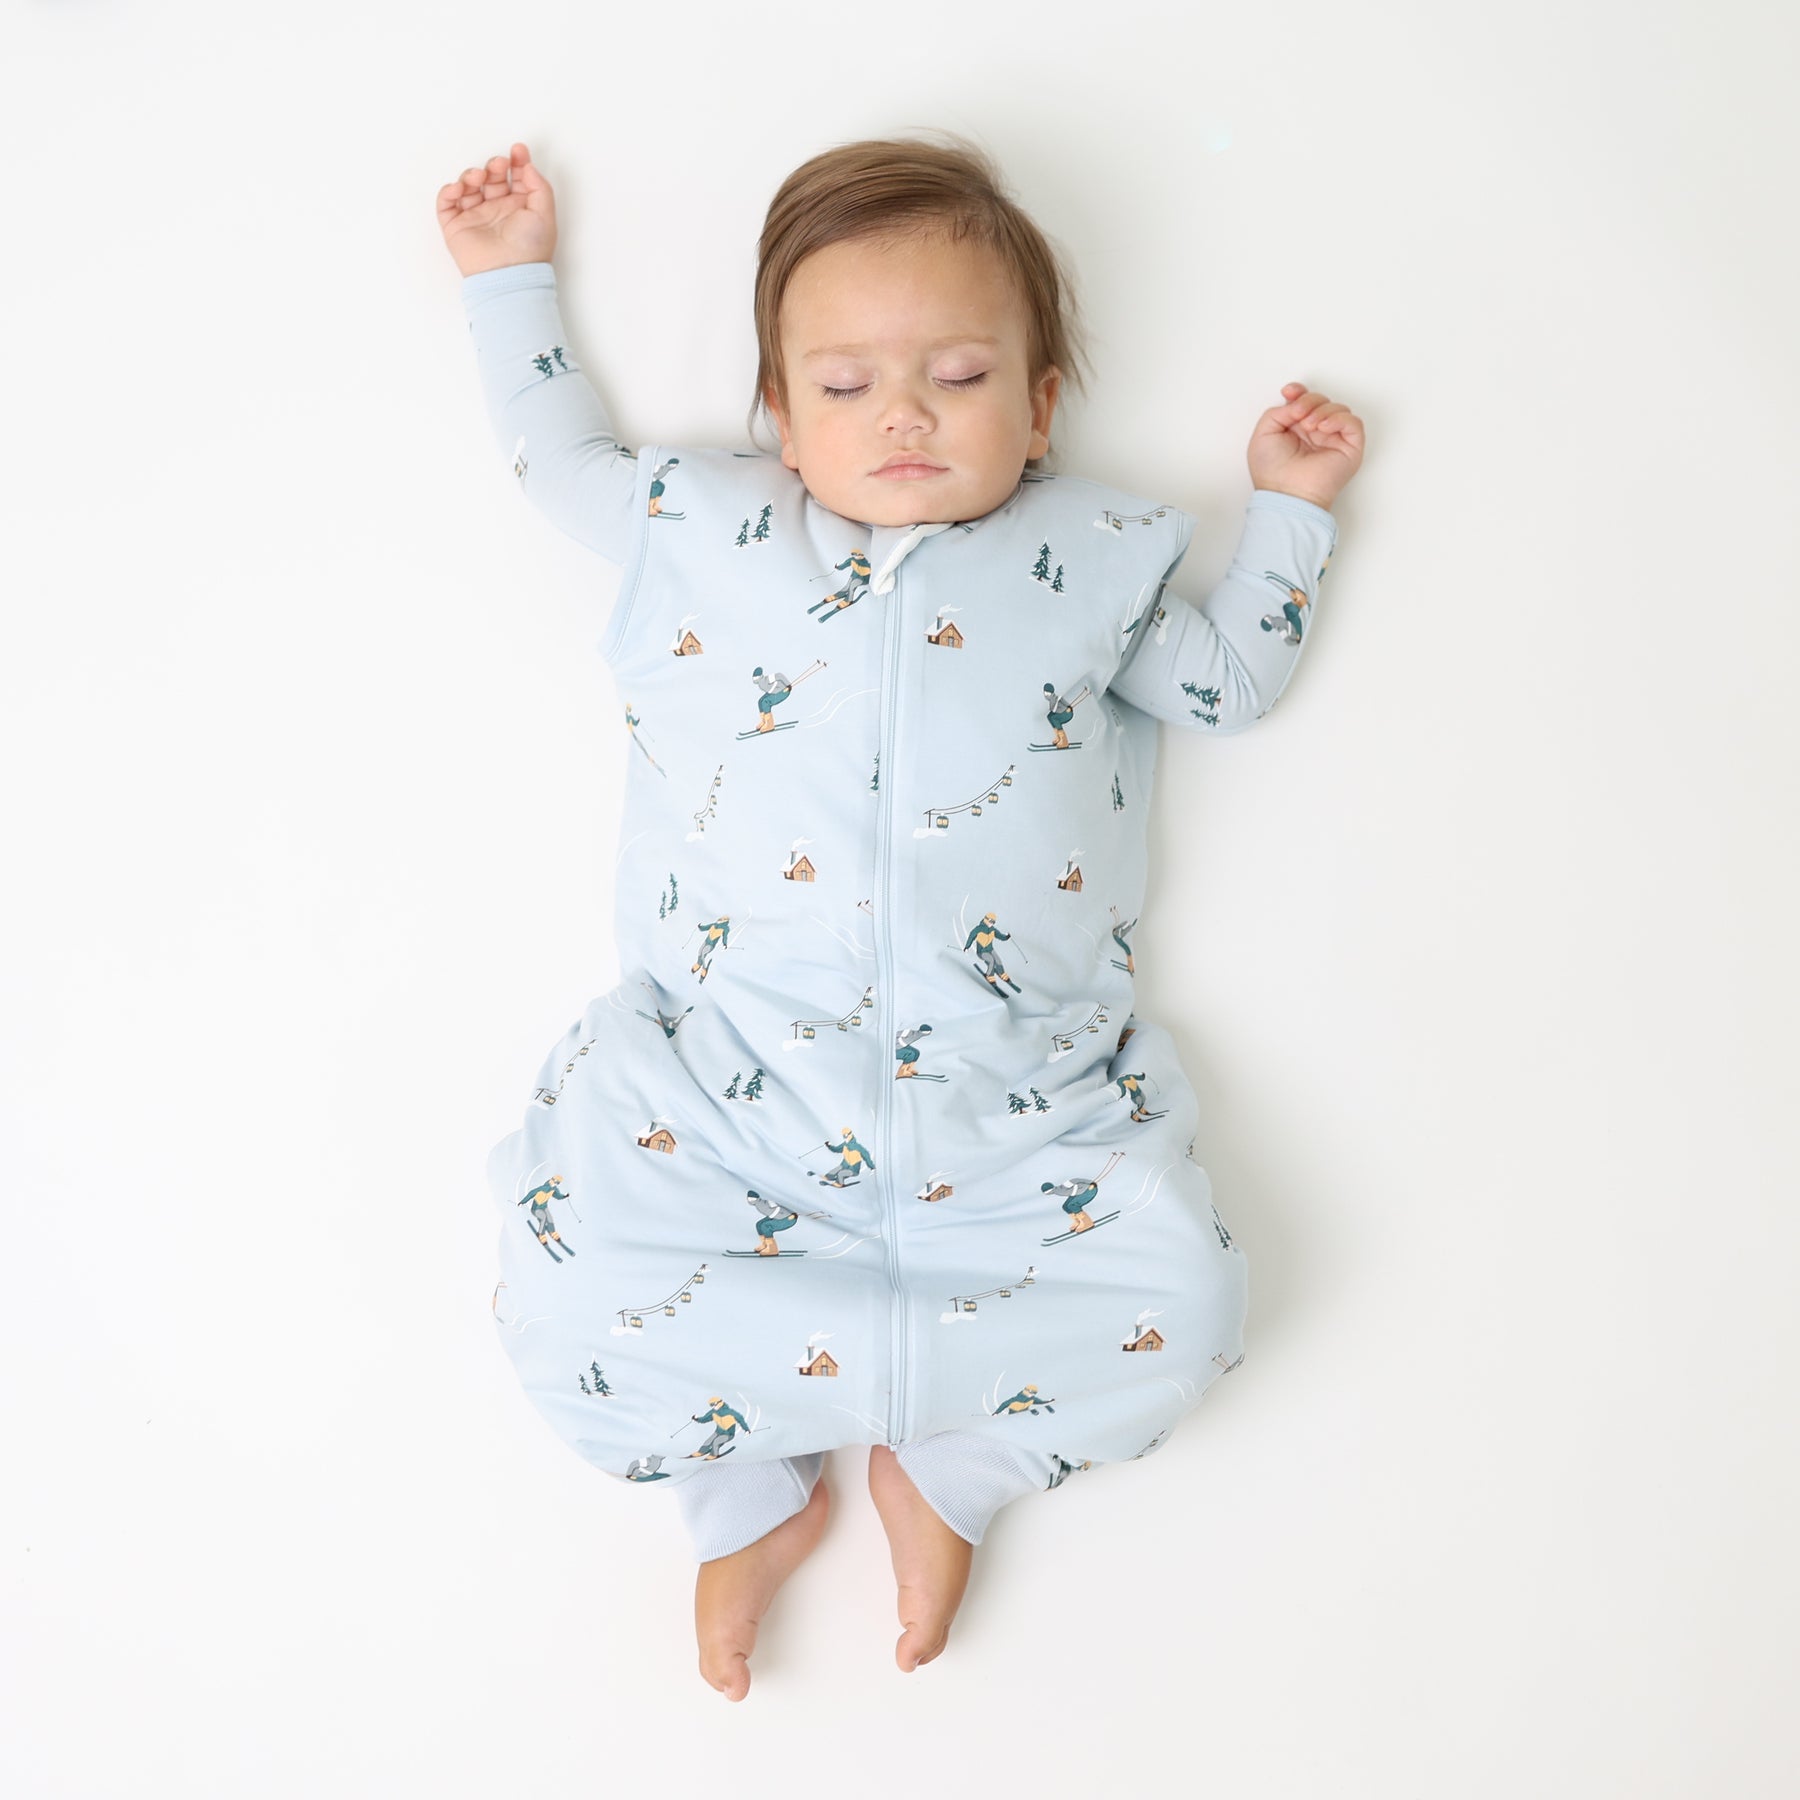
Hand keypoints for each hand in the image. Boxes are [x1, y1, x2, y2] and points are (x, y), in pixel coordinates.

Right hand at [437, 142, 557, 276]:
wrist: (508, 275)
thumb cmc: (529, 250)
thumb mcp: (545, 214)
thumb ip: (539, 186)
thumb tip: (528, 166)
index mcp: (519, 209)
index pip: (516, 178)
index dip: (517, 161)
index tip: (518, 149)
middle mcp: (498, 211)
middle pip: (492, 178)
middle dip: (494, 165)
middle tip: (499, 164)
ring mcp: (476, 217)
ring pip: (469, 185)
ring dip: (472, 175)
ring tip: (480, 177)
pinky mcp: (456, 226)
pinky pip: (446, 202)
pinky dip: (449, 191)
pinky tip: (460, 189)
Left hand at [1247, 383, 1364, 511]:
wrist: (1285, 493)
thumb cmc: (1272, 472)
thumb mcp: (1263, 433)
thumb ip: (1278, 411)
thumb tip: (1297, 402)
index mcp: (1296, 429)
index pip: (1305, 401)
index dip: (1299, 391)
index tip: (1289, 392)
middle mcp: (1316, 433)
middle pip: (1321, 400)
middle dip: (1309, 400)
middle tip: (1298, 414)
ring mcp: (1333, 440)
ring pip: (1338, 408)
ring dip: (1322, 410)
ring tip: (1309, 426)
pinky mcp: (1349, 448)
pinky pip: (1353, 422)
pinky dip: (1338, 419)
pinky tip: (1322, 428)